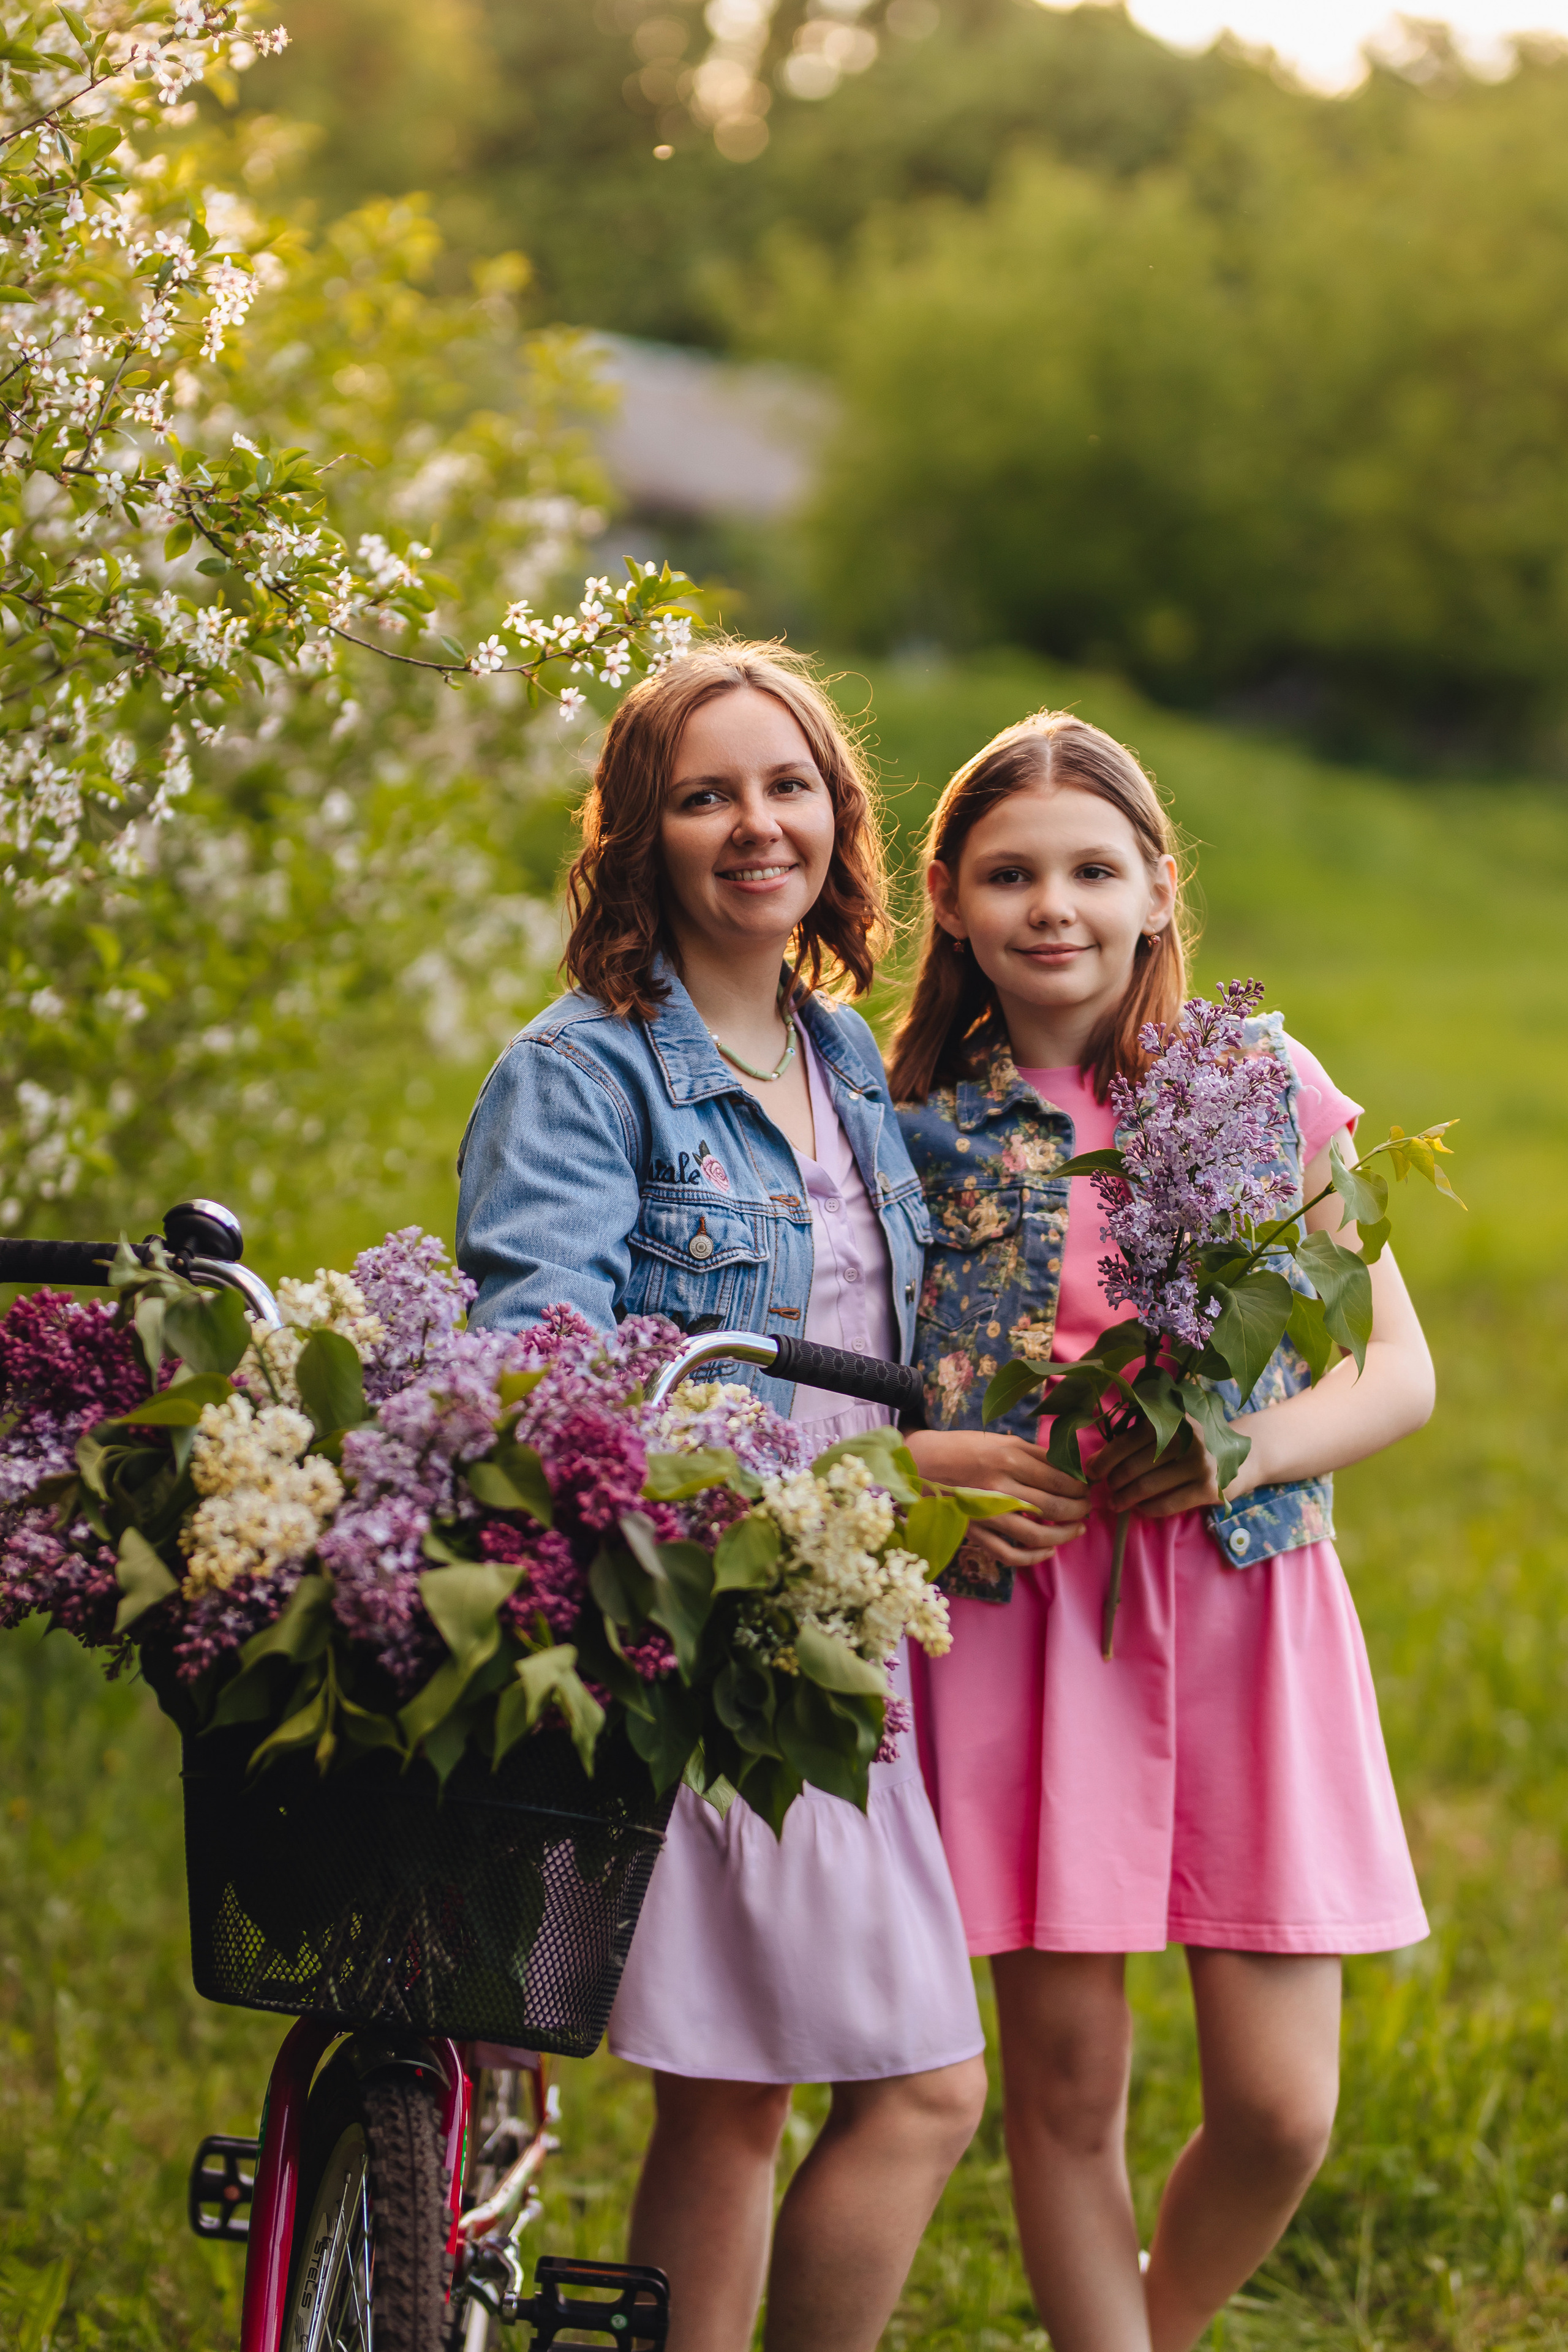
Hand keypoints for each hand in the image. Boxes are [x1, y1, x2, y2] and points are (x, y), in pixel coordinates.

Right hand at [905, 1428, 1092, 1563]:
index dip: (1080, 1486)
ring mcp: (986, 1512)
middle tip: (1087, 1507)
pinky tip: (1048, 1551)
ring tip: (1077, 1528)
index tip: (1088, 1487)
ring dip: (1064, 1534)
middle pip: (1054, 1505)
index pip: (1059, 1477)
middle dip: (1079, 1509)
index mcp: (1008, 1457)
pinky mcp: (975, 1532)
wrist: (919, 1463)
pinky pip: (1009, 1554)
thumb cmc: (962, 1448)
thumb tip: (1070, 1468)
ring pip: (1036, 1534)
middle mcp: (999, 1486)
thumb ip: (1034, 1453)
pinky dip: (1033, 1557)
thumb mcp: (999, 1440)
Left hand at [1094, 1417, 1241, 1517]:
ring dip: (1125, 1498)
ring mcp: (1200, 1463)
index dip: (1104, 1459)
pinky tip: (1140, 1509)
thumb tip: (1092, 1461)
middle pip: (1133, 1467)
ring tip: (1116, 1503)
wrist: (1246, 1455)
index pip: (1127, 1440)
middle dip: (1113, 1482)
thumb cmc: (1195, 1441)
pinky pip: (1167, 1504)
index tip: (1091, 1472)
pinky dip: (1147, 1509)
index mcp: (1171, 1418)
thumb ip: (1138, 1436)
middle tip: (1107, 1489)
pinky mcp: (1209, 1488)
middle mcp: (1186, 1438)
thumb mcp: (1172, 1428)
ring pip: (1147, 1487)